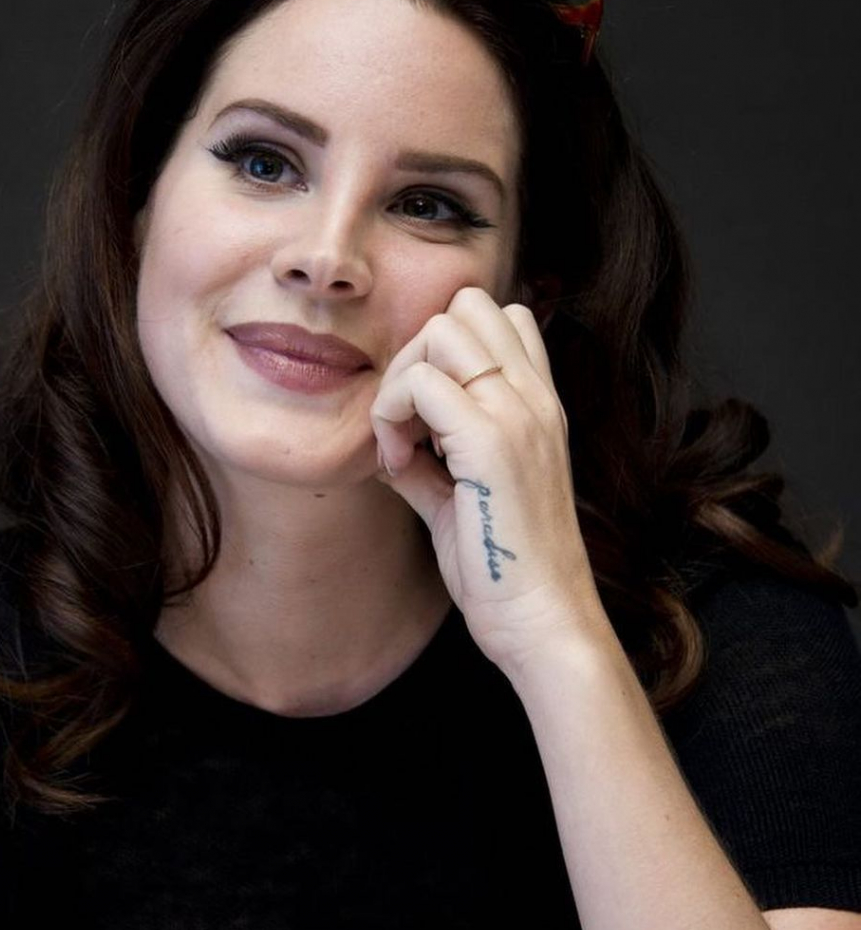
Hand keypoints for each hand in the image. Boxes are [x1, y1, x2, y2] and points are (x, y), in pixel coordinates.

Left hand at [370, 285, 607, 675]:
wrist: (543, 624)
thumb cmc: (504, 572)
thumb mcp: (460, 502)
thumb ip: (428, 465)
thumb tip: (386, 447)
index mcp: (538, 405)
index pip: (498, 315)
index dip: (442, 353)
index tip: (424, 422)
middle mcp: (536, 397)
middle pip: (465, 306)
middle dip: (414, 356)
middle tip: (406, 425)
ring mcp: (520, 414)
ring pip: (440, 330)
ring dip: (402, 381)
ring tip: (404, 446)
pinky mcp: (493, 443)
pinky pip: (421, 384)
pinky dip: (392, 418)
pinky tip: (400, 467)